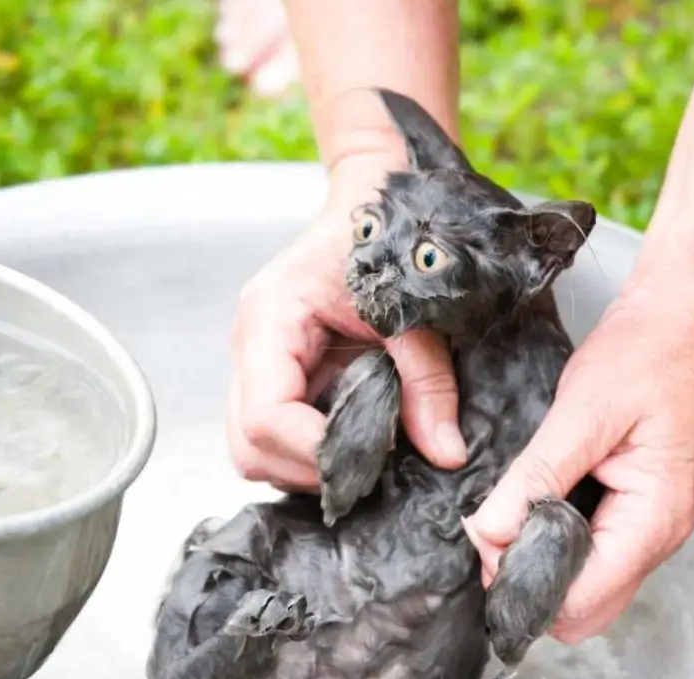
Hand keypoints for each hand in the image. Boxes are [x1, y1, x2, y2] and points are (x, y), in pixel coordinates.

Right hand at [227, 154, 468, 490]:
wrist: (375, 194)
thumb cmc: (387, 233)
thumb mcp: (413, 308)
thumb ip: (430, 383)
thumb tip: (446, 454)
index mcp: (271, 319)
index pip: (265, 418)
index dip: (312, 452)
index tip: (365, 462)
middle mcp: (251, 346)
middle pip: (247, 446)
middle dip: (306, 469)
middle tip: (365, 468)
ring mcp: (258, 363)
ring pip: (254, 449)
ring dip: (306, 465)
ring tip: (363, 453)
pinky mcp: (278, 374)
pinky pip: (277, 434)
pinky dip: (311, 450)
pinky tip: (354, 438)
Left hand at [462, 262, 693, 643]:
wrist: (686, 316)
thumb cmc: (647, 354)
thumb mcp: (582, 413)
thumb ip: (535, 478)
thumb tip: (487, 534)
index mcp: (653, 519)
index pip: (583, 598)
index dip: (526, 583)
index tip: (485, 544)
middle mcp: (658, 535)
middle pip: (586, 608)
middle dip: (531, 583)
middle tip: (490, 533)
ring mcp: (650, 524)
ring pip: (587, 584)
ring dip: (541, 563)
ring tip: (505, 516)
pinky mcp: (635, 507)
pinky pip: (592, 550)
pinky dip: (556, 541)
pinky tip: (530, 506)